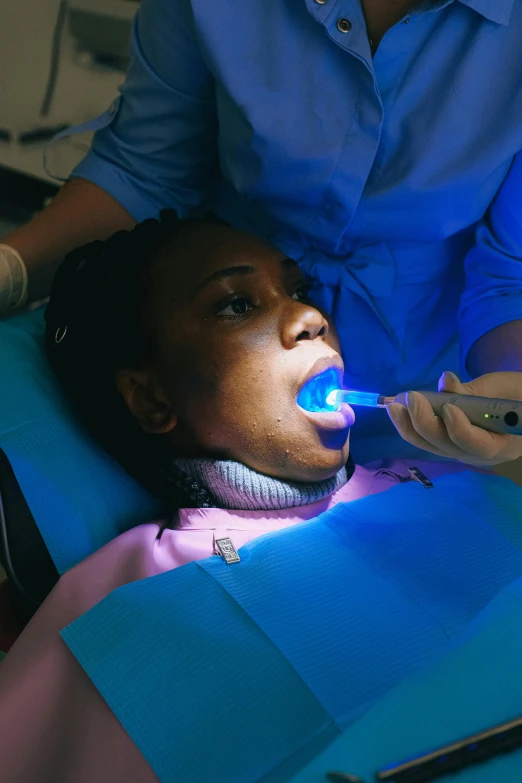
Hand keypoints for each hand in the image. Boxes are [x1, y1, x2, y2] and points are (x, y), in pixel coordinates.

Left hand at [387, 371, 521, 465]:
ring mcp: (462, 452)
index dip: (460, 428)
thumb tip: (445, 381)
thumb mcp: (502, 389)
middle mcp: (479, 455)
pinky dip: (412, 425)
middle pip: (446, 446)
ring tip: (394, 406)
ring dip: (410, 426)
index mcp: (502, 444)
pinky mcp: (449, 444)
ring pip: (431, 446)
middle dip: (424, 423)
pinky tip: (400, 411)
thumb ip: (474, 391)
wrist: (518, 405)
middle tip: (411, 398)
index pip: (477, 445)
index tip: (448, 407)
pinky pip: (428, 440)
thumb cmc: (516, 395)